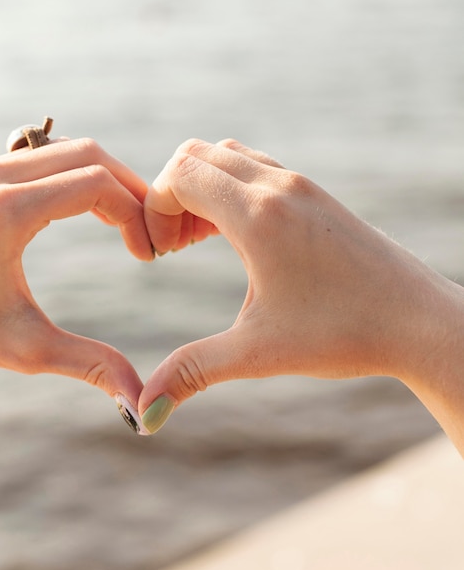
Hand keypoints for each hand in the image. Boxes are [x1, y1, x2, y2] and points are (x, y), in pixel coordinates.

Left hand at [0, 138, 152, 417]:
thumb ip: (92, 366)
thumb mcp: (30, 350)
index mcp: (5, 213)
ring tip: (122, 220)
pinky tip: (84, 209)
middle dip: (128, 188)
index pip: (96, 184)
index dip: (135, 213)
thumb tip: (141, 404)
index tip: (146, 253)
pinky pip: (39, 158)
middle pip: (86, 154)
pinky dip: (72, 175)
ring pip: (64, 151)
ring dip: (101, 179)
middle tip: (147, 228)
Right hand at [138, 139, 463, 443]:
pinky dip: (229, 190)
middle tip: (173, 247)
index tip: (158, 255)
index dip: (153, 209)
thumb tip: (146, 415)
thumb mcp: (257, 353)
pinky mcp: (316, 196)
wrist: (421, 322)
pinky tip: (234, 238)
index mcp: (259, 215)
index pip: (180, 174)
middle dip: (169, 195)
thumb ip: (192, 373)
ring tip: (197, 241)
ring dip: (200, 189)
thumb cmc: (344, 334)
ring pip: (228, 156)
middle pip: (196, 154)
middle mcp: (279, 187)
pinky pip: (256, 169)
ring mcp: (301, 186)